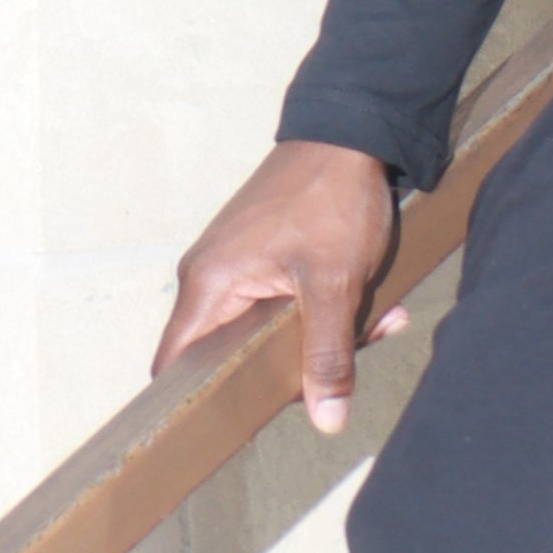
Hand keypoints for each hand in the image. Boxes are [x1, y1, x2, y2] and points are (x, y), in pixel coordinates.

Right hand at [153, 141, 402, 436]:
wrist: (350, 132)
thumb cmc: (330, 200)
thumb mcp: (336, 285)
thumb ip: (327, 354)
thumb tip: (325, 420)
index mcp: (208, 286)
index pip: (178, 366)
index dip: (201, 401)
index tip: (242, 420)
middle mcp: (210, 278)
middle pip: (233, 353)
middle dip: (292, 366)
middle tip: (341, 364)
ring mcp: (235, 265)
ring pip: (268, 328)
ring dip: (322, 335)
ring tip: (375, 321)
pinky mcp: (261, 256)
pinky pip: (285, 302)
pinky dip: (324, 309)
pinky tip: (371, 305)